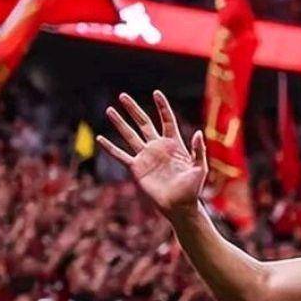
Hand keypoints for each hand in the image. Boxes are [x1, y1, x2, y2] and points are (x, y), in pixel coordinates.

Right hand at [102, 91, 207, 218]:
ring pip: (130, 135)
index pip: (167, 120)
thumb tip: (198, 132)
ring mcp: (146, 157)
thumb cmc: (192, 188)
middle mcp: (158, 147)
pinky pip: (121, 156)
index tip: (156, 93)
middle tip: (123, 96)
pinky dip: (110, 148)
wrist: (179, 206)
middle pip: (144, 123)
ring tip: (110, 110)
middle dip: (133, 109)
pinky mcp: (137, 168)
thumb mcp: (200, 168)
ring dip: (119, 123)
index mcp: (174, 144)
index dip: (162, 107)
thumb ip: (198, 150)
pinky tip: (101, 138)